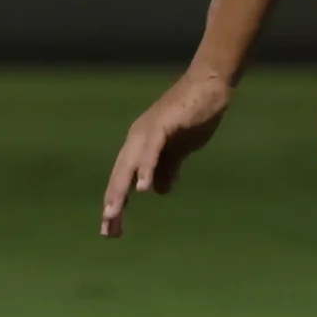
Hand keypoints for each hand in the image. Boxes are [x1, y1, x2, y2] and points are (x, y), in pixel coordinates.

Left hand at [99, 67, 232, 237]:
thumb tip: (159, 190)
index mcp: (139, 145)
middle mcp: (137, 138)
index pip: (123, 179)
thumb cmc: (193, 115)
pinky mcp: (163, 124)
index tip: (113, 230)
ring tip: (113, 214)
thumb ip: (168, 167)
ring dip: (120, 190)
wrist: (209, 86)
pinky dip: (146, 169)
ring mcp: (148, 130)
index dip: (118, 203)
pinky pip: (151, 150)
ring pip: (129, 165)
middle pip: (119, 175)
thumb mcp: (179, 148)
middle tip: (108, 230)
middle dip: (113, 203)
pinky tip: (143, 188)